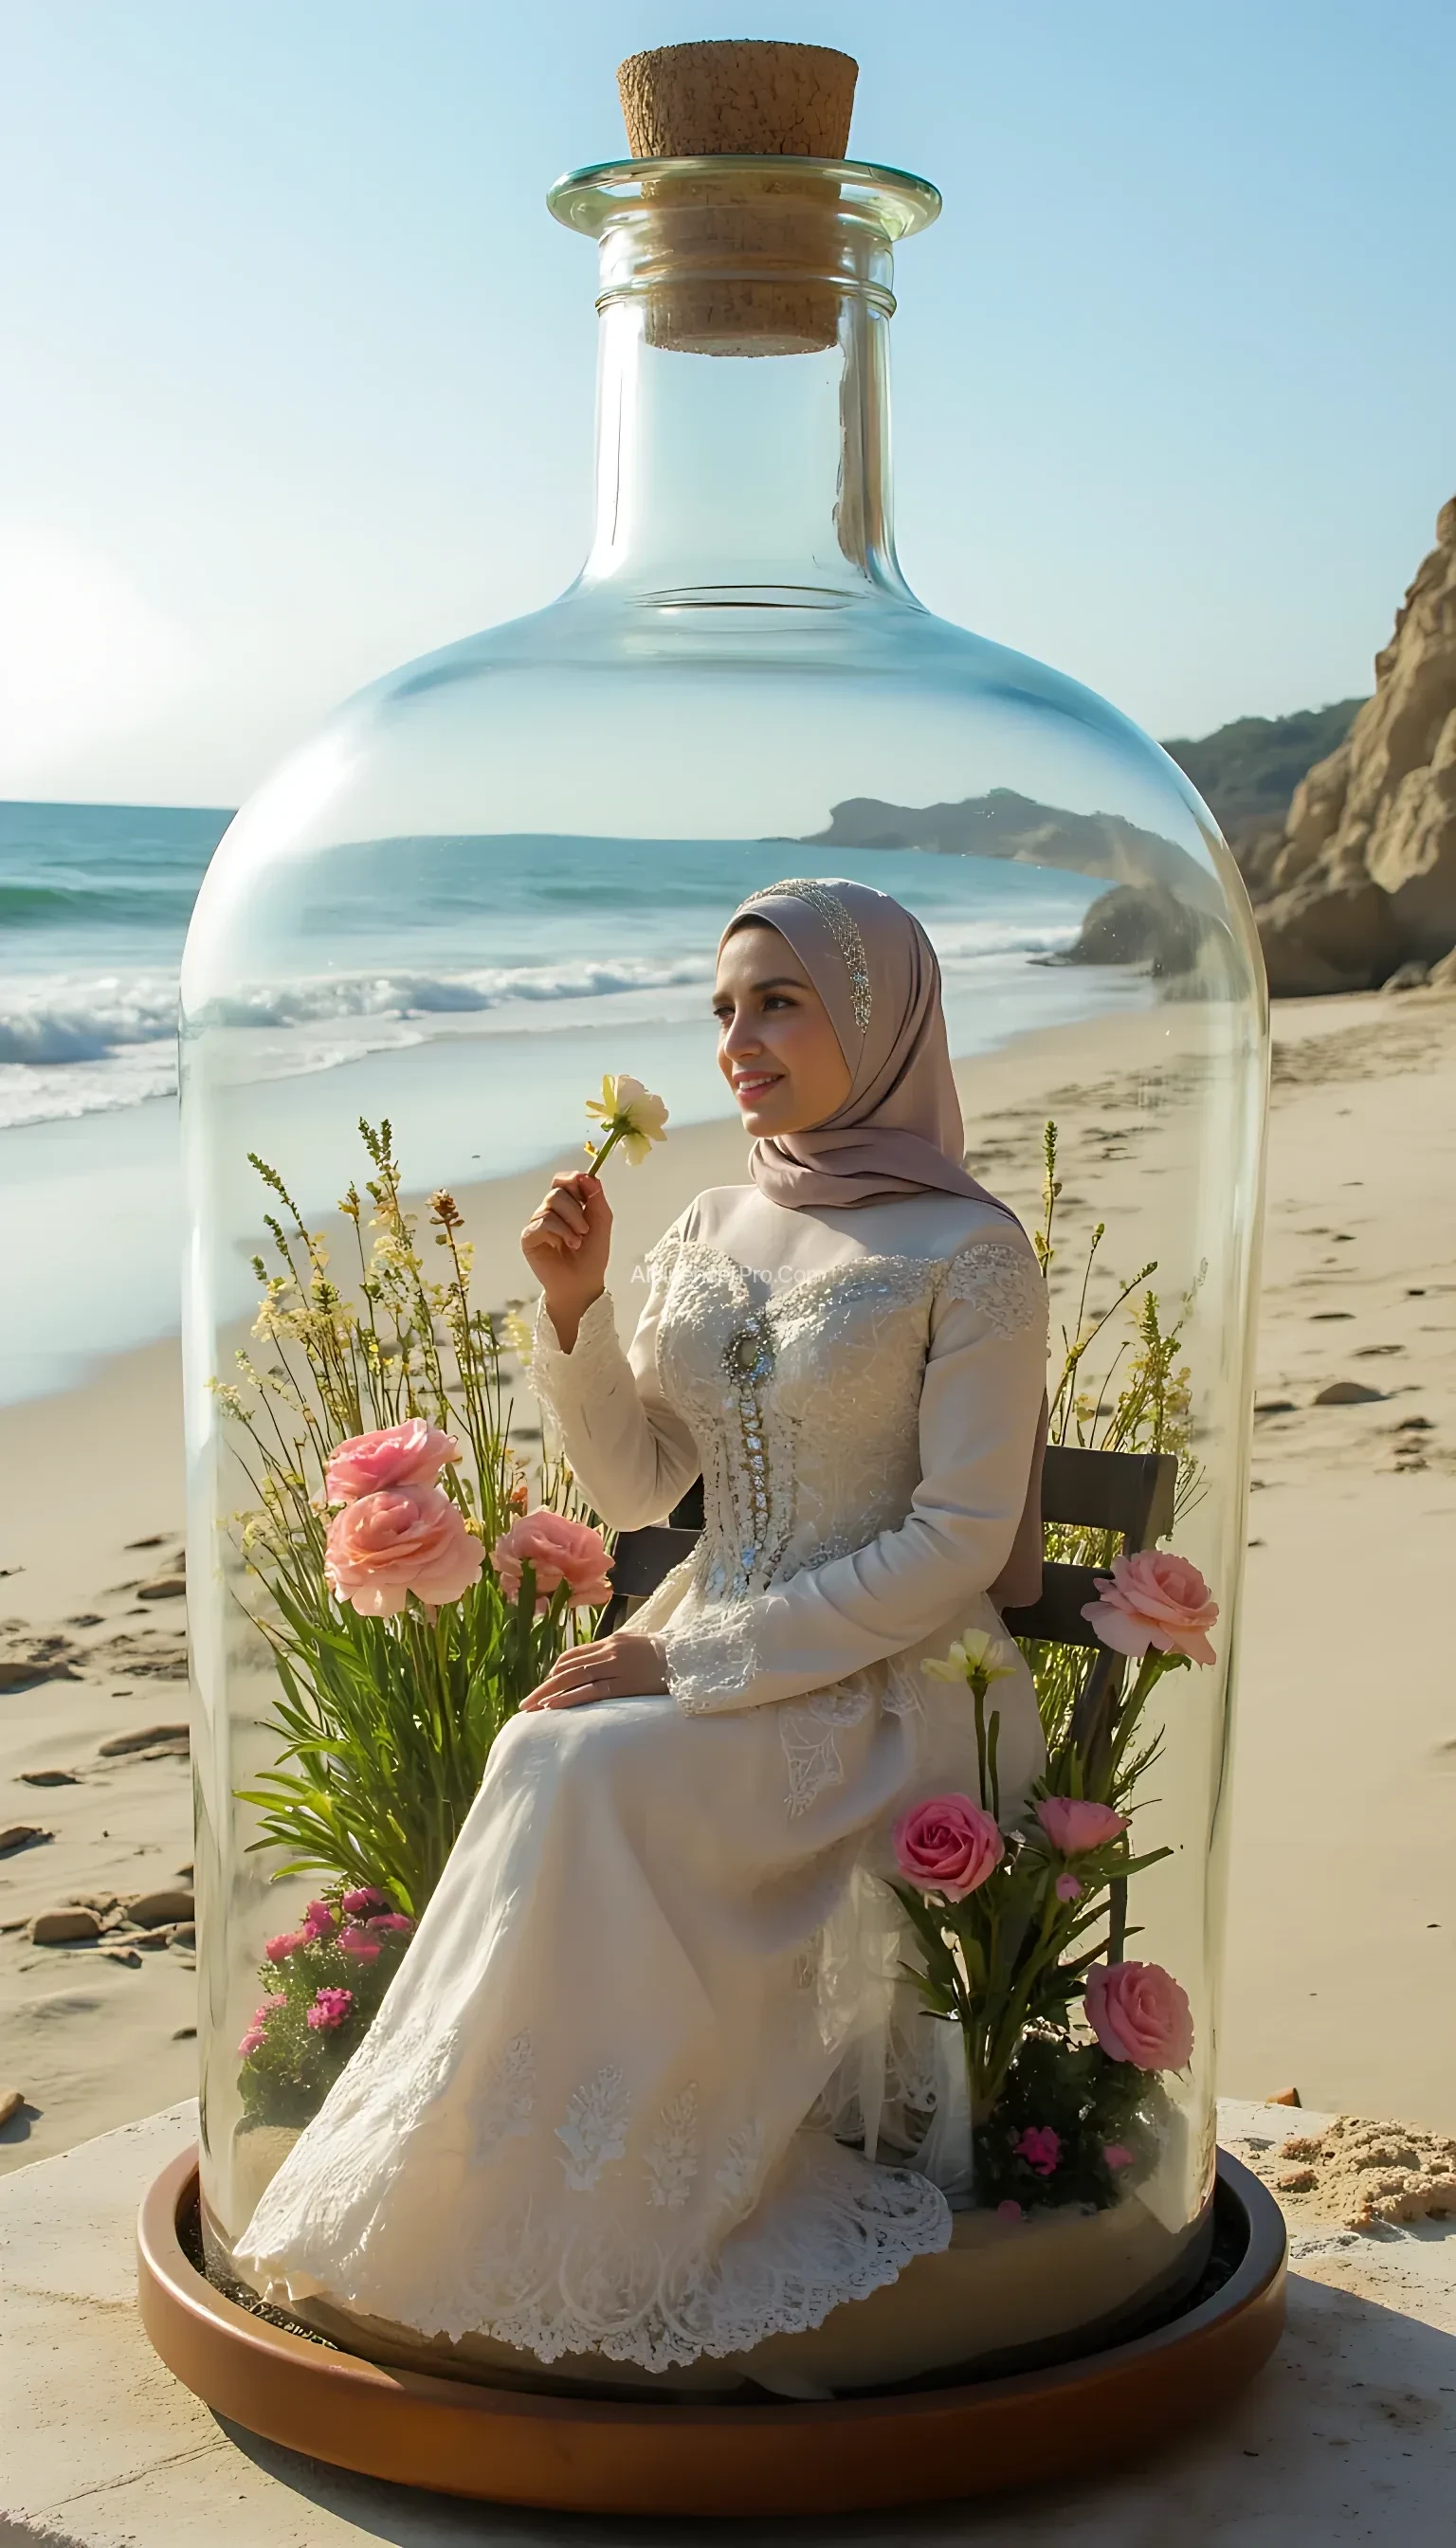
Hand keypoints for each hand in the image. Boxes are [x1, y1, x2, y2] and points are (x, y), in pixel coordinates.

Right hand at [520, 1170, 612, 1350]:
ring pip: (550, 1204)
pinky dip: (560, 1230)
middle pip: (557, 1190)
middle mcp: (549, 1211)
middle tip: (586, 1228)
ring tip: (578, 1241)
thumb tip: (587, 1175)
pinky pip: (542, 1222)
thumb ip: (596, 1197)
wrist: (583, 1284)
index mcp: (567, 1205)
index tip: (586, 1192)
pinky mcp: (529, 1237)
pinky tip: (570, 1244)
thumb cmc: (592, 1255)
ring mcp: (537, 1223)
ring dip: (571, 1221)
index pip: (563, 1180)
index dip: (574, 1180)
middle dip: (576, 1207)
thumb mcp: (602, 1222)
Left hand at [521, 1631, 667, 1709]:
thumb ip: (614, 1652)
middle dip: (544, 1686)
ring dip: (549, 1694)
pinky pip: (591, 1692)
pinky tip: (555, 1706)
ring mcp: (616, 1668)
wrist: (689, 1658)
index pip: (573, 1655)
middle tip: (526, 1702)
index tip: (545, 1686)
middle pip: (567, 1668)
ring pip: (574, 1679)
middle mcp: (609, 1652)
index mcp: (610, 1641)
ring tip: (533, 1708)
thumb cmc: (664, 1655)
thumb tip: (593, 1663)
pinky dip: (570, 1698)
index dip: (555, 1672)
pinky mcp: (625, 1685)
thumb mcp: (635, 1644)